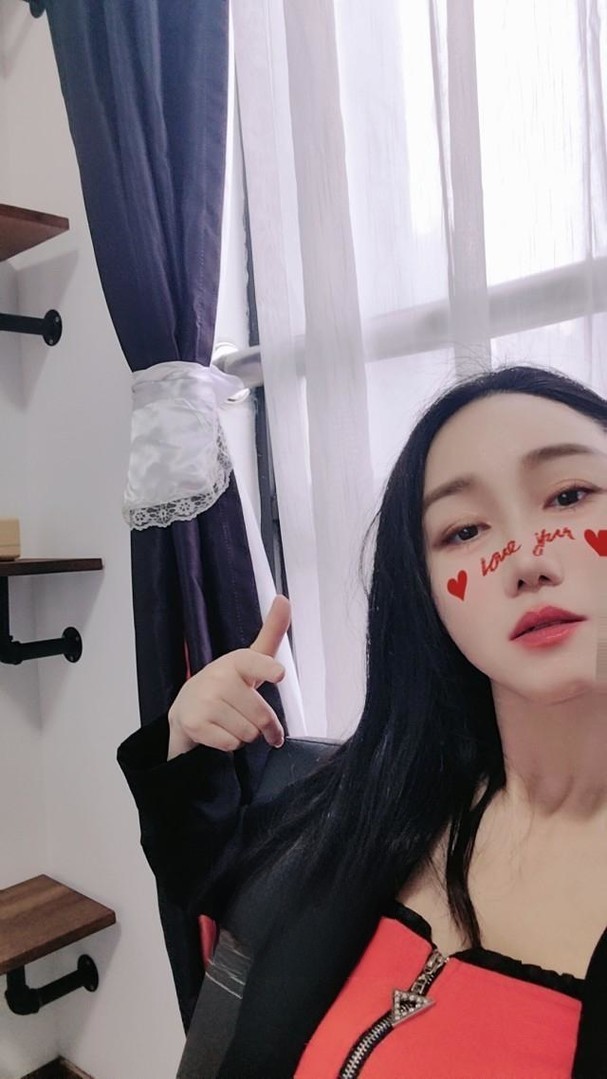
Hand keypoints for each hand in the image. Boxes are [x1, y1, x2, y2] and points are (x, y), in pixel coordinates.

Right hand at [167, 595, 290, 758]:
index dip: (267, 668)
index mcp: (236, 661)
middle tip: (255, 723)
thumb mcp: (249, 660)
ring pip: (248, 733)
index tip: (279, 673)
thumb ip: (271, 633)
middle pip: (261, 715)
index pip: (254, 662)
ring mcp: (204, 701)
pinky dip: (230, 745)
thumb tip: (284, 598)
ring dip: (246, 736)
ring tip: (230, 722)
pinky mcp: (195, 724)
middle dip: (265, 727)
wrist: (184, 710)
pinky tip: (219, 732)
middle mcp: (218, 677)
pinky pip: (232, 745)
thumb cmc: (225, 685)